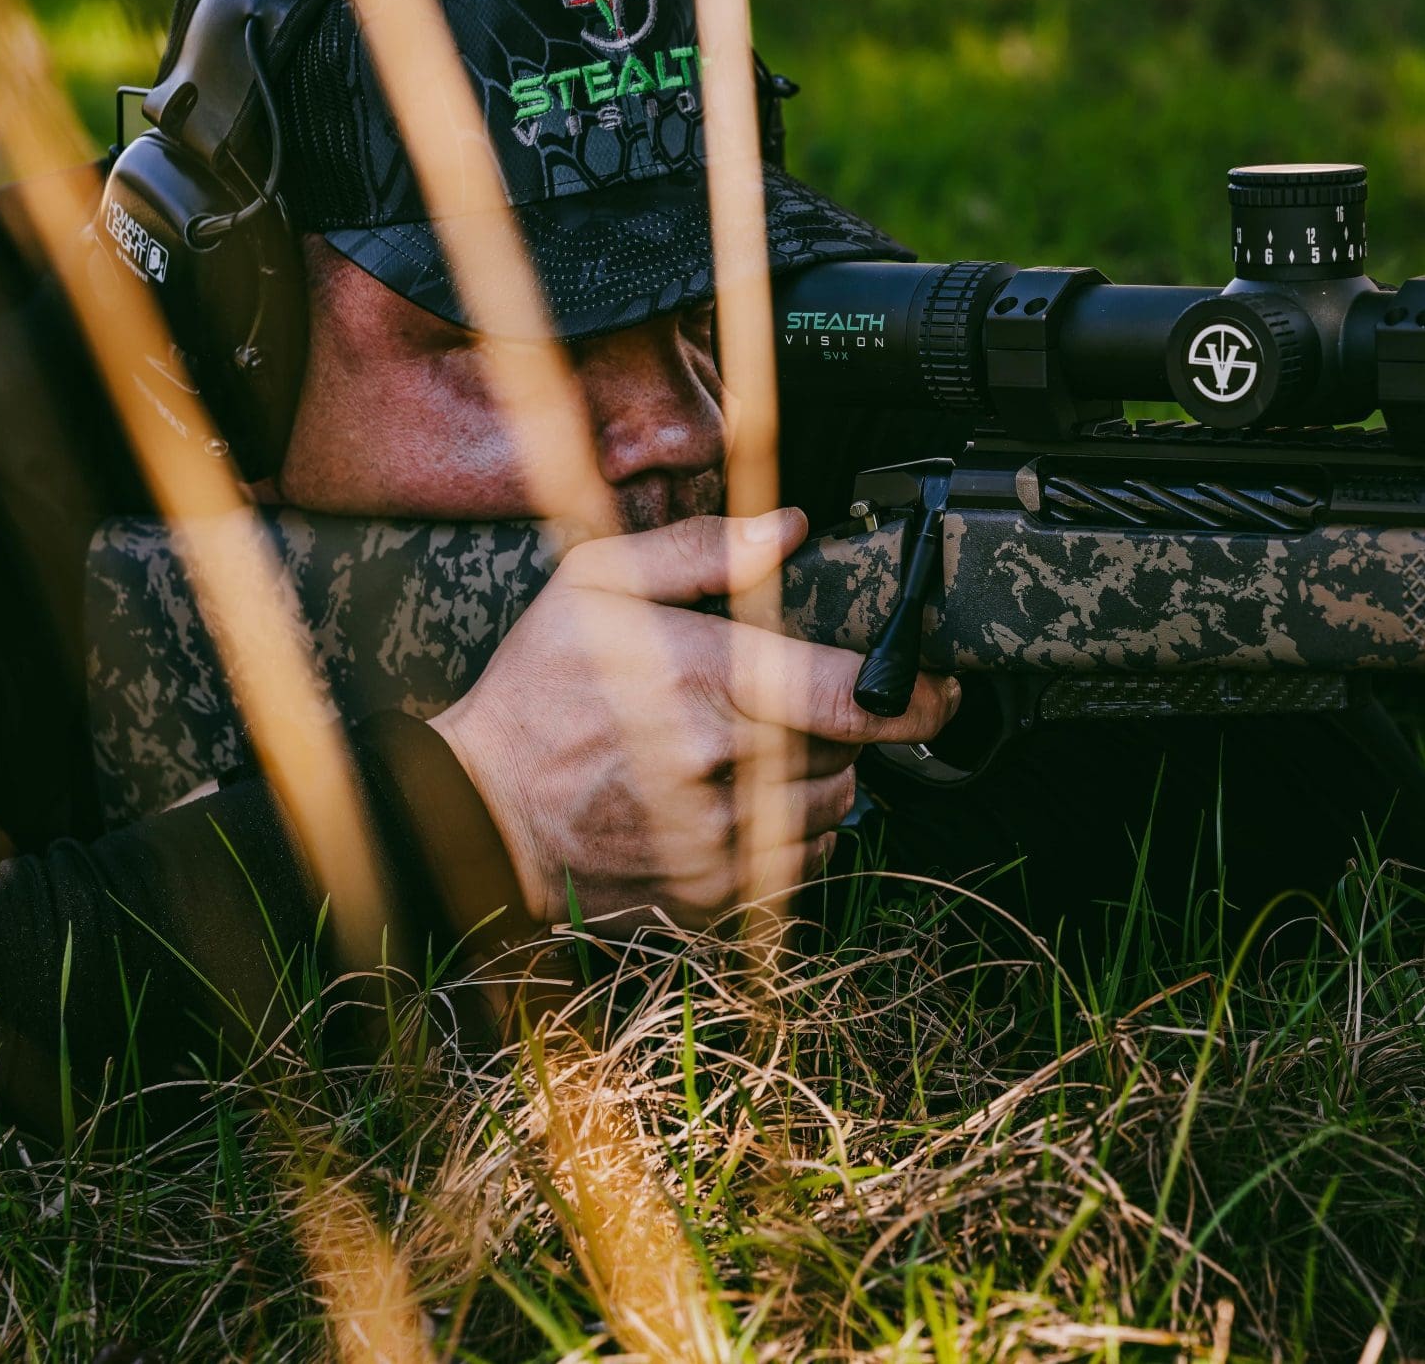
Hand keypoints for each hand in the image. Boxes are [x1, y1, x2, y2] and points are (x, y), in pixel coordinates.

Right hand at [427, 508, 957, 927]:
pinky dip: (790, 833)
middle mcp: (718, 767)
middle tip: (784, 705)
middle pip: (849, 751)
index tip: (941, 688)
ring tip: (749, 752)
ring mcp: (716, 841)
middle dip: (839, 725)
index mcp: (702, 681)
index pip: (848, 694)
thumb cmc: (539, 691)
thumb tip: (788, 529)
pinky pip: (799, 862)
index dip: (914, 694)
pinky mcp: (710, 894)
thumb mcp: (596, 585)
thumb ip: (700, 550)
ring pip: (832, 807)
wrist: (483, 812)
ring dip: (817, 778)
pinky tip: (735, 802)